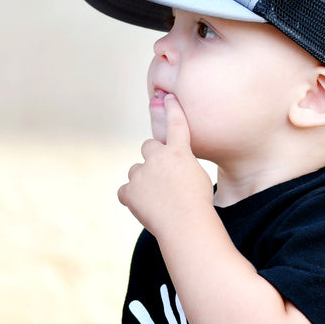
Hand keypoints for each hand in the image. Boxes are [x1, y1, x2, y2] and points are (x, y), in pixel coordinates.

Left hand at [119, 95, 213, 233]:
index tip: (169, 98)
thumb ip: (183, 166)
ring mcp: (141, 173)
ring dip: (142, 180)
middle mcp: (158, 157)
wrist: (186, 225)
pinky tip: (145, 208)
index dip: (172, 110)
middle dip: (152, 158)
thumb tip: (173, 170)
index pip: (176, 125)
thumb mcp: (199, 178)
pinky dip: (131, 199)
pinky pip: (125, 191)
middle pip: (148, 146)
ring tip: (157, 199)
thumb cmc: (199, 205)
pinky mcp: (129, 191)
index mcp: (179, 152)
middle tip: (162, 177)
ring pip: (136, 171)